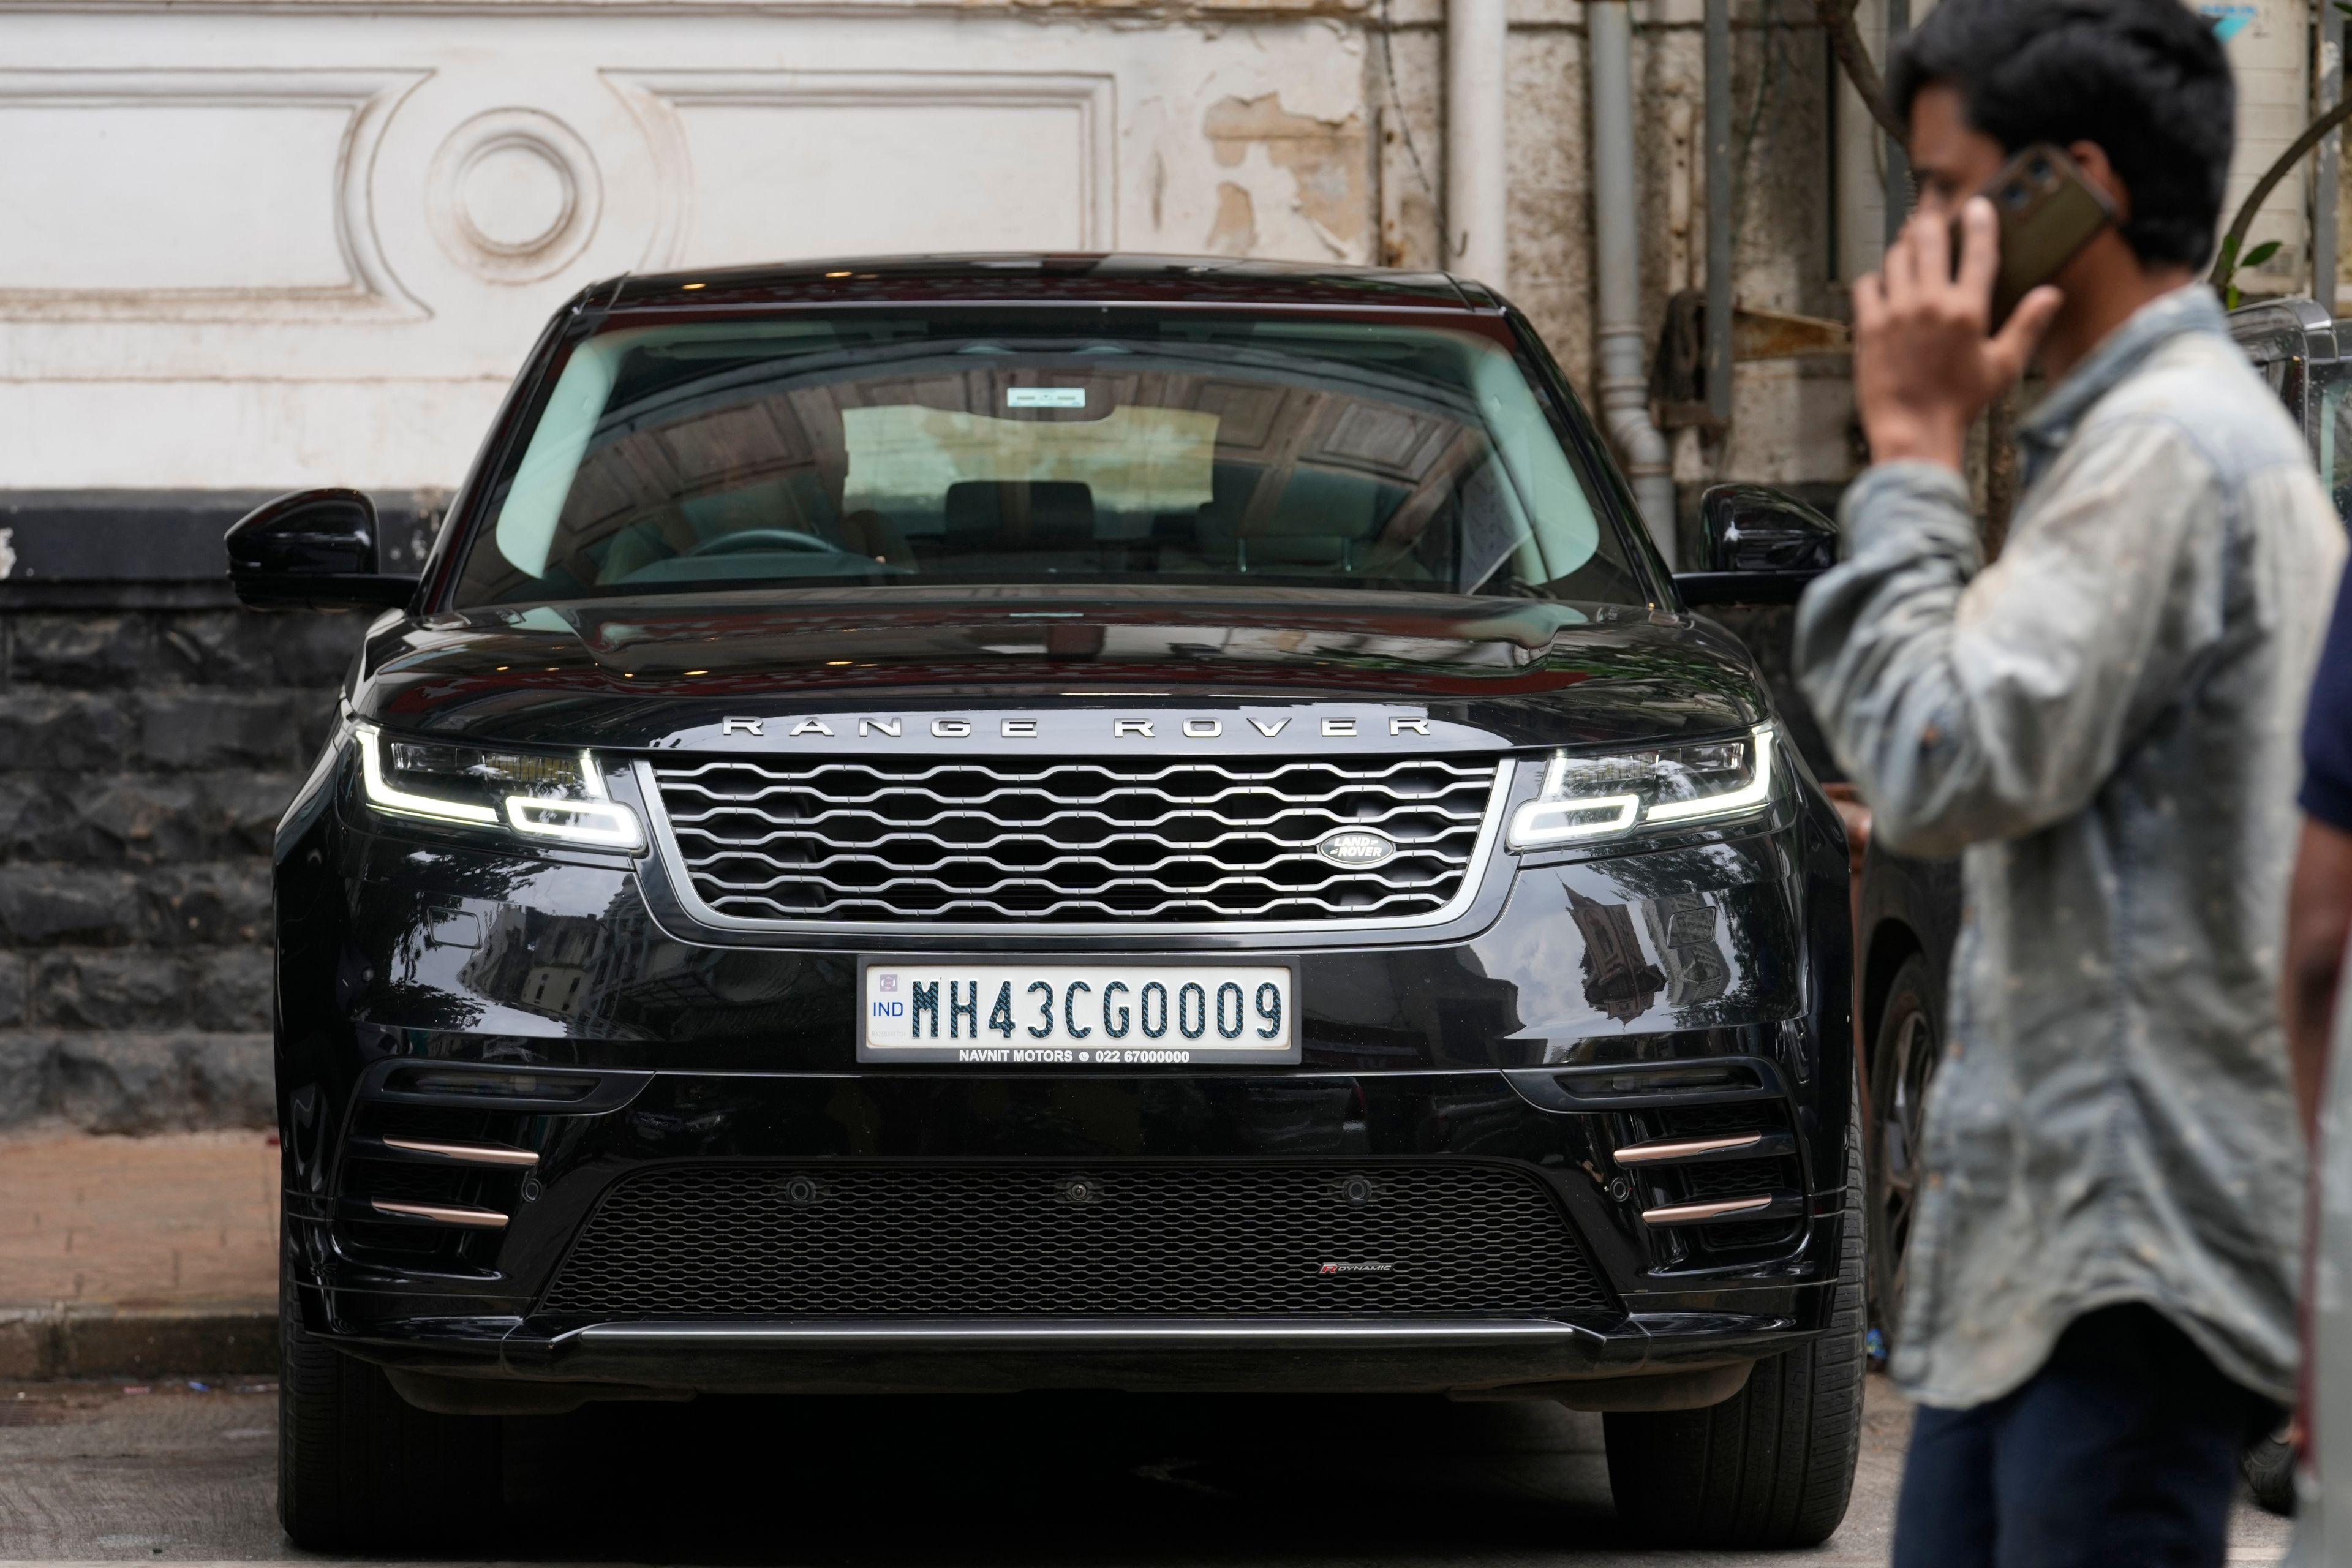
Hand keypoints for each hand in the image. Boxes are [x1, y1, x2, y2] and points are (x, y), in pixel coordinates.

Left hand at [1852, 197, 2061, 469]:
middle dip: (1931, 222)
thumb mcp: (2003, 367)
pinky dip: (1873, 281)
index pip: (1978, 251)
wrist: (1913, 430)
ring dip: (1902, 250)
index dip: (1979, 222)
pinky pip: (1865, 286)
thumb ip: (2027, 325)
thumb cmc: (1960, 403)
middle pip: (1929, 240)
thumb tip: (2052, 294)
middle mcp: (1931, 304)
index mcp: (1968, 311)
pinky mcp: (1869, 327)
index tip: (1977, 206)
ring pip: (1895, 258)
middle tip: (1931, 219)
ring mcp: (1896, 313)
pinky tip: (1881, 287)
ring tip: (1908, 252)